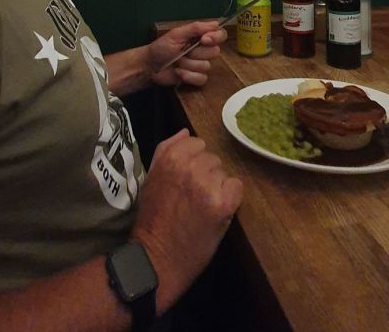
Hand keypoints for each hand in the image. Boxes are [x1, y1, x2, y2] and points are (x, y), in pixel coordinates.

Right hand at [132, 129, 242, 312]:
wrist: (157, 257)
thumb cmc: (153, 218)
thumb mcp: (151, 178)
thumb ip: (167, 150)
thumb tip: (185, 131)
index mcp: (171, 157)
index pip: (197, 143)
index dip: (194, 162)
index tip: (187, 180)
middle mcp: (190, 165)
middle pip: (212, 158)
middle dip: (206, 174)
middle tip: (194, 197)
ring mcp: (207, 184)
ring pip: (224, 173)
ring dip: (217, 187)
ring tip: (202, 207)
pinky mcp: (222, 203)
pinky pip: (236, 187)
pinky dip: (230, 199)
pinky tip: (217, 212)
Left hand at [148, 21, 226, 87]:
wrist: (150, 66)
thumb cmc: (162, 47)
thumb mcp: (177, 34)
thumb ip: (196, 28)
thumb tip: (216, 23)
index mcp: (200, 37)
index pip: (220, 35)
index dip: (216, 37)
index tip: (204, 39)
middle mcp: (203, 50)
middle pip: (215, 52)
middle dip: (196, 52)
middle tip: (183, 51)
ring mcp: (200, 65)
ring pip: (206, 66)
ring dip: (189, 64)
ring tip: (177, 62)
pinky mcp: (196, 78)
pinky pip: (202, 78)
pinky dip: (189, 75)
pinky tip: (178, 72)